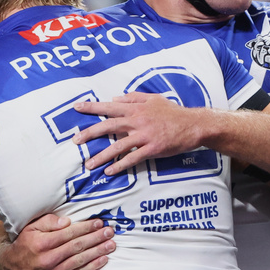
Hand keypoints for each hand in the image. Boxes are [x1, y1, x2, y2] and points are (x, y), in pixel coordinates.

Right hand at [2, 214, 114, 269]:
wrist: (12, 269)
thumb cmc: (24, 243)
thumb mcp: (30, 227)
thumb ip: (48, 222)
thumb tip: (67, 221)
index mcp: (41, 243)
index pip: (69, 234)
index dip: (85, 228)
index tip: (99, 223)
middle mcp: (47, 259)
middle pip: (77, 247)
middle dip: (96, 238)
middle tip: (110, 232)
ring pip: (80, 260)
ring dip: (98, 252)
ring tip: (111, 245)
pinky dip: (92, 267)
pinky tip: (103, 260)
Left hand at [73, 93, 204, 174]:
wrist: (194, 125)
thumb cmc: (173, 112)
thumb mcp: (154, 99)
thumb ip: (134, 97)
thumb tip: (115, 97)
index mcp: (136, 108)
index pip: (109, 106)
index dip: (92, 107)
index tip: (76, 107)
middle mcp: (137, 121)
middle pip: (108, 126)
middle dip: (89, 133)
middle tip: (75, 140)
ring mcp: (144, 136)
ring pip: (118, 146)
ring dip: (101, 156)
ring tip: (89, 164)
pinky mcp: (152, 149)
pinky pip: (132, 158)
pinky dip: (120, 165)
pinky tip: (109, 171)